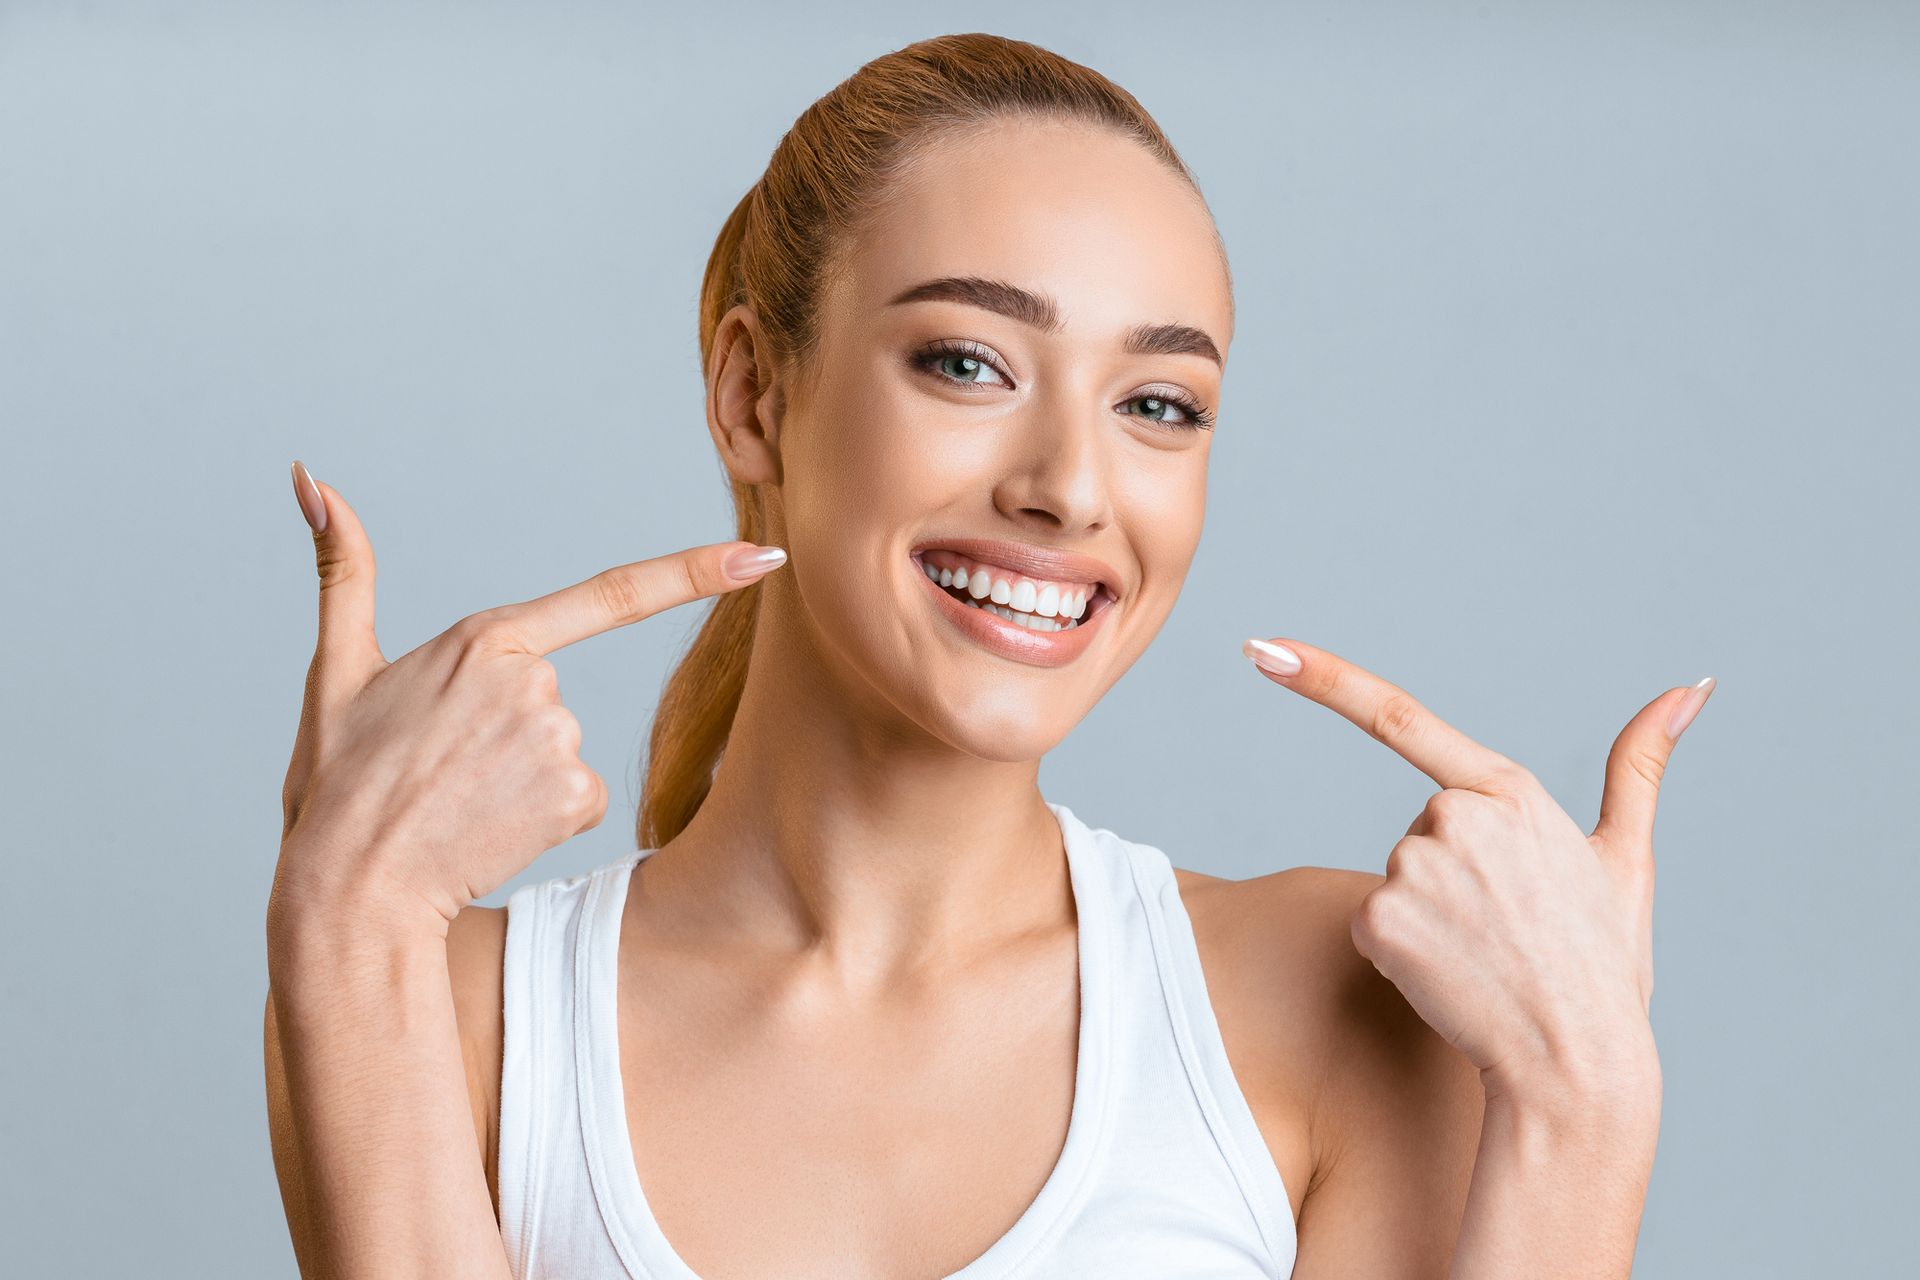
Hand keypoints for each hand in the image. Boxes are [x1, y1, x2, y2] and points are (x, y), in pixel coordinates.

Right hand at [270, 461, 788, 934]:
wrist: (349, 889)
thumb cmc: (339, 785)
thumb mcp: (335, 672)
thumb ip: (342, 572)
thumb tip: (311, 477)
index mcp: (484, 640)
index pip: (609, 594)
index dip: (695, 571)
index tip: (763, 556)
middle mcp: (535, 681)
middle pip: (552, 698)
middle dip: (507, 732)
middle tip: (441, 768)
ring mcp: (560, 739)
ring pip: (564, 750)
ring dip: (520, 778)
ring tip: (459, 800)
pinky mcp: (578, 796)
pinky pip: (581, 800)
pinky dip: (541, 817)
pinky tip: (491, 828)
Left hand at [1242, 637, 1714, 1104]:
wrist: (1576, 1065)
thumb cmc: (1604, 967)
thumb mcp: (1626, 860)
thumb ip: (1641, 766)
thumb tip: (1690, 685)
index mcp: (1512, 793)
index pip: (1401, 717)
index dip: (1324, 678)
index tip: (1263, 647)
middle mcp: (1457, 817)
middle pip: (1422, 831)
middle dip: (1452, 875)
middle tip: (1505, 931)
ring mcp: (1415, 867)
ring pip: (1399, 879)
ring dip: (1431, 917)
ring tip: (1486, 957)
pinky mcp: (1381, 918)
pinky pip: (1373, 925)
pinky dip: (1401, 955)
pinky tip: (1450, 979)